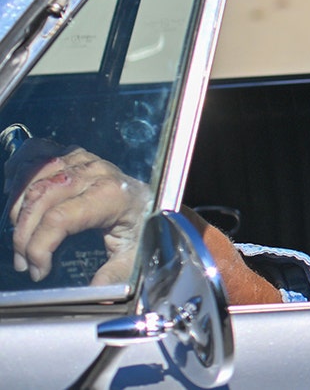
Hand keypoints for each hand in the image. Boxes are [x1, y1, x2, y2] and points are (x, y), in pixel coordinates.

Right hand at [6, 141, 150, 285]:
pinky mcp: (72, 156)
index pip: (60, 218)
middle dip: (23, 236)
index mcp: (111, 195)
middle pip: (40, 199)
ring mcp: (82, 160)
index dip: (39, 246)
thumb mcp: (135, 253)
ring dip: (18, 213)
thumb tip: (95, 294)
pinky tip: (20, 208)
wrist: (152, 198)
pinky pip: (35, 164)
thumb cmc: (143, 224)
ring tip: (21, 242)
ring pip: (33, 182)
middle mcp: (95, 172)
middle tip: (23, 263)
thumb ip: (116, 274)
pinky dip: (20, 186)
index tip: (38, 270)